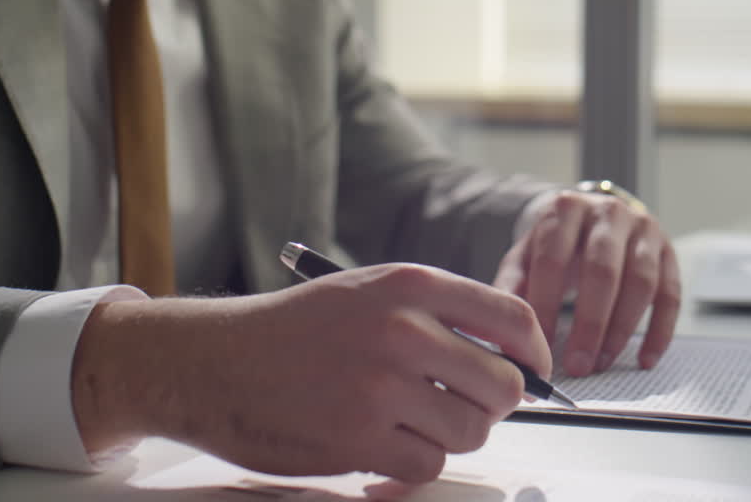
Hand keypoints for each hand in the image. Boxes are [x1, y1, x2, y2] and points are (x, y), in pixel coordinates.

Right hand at [71, 264, 550, 482]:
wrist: (216, 362)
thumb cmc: (294, 329)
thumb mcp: (367, 292)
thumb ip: (436, 313)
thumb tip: (511, 357)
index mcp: (409, 285)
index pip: (512, 317)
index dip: (534, 352)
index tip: (533, 371)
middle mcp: (401, 330)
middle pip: (502, 384)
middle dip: (494, 404)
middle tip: (466, 406)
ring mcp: (380, 386)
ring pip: (470, 430)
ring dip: (451, 435)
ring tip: (413, 423)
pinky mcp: (358, 437)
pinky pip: (427, 464)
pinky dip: (413, 465)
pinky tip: (385, 449)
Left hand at [493, 190, 679, 376]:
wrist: (591, 216)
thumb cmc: (555, 244)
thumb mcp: (526, 255)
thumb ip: (512, 286)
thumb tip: (501, 329)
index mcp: (565, 209)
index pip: (553, 260)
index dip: (545, 305)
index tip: (538, 345)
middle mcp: (608, 212)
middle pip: (602, 270)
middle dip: (589, 324)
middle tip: (577, 365)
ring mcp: (644, 229)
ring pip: (641, 282)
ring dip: (621, 329)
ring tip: (602, 363)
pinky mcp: (668, 251)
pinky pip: (670, 294)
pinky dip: (659, 331)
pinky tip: (643, 359)